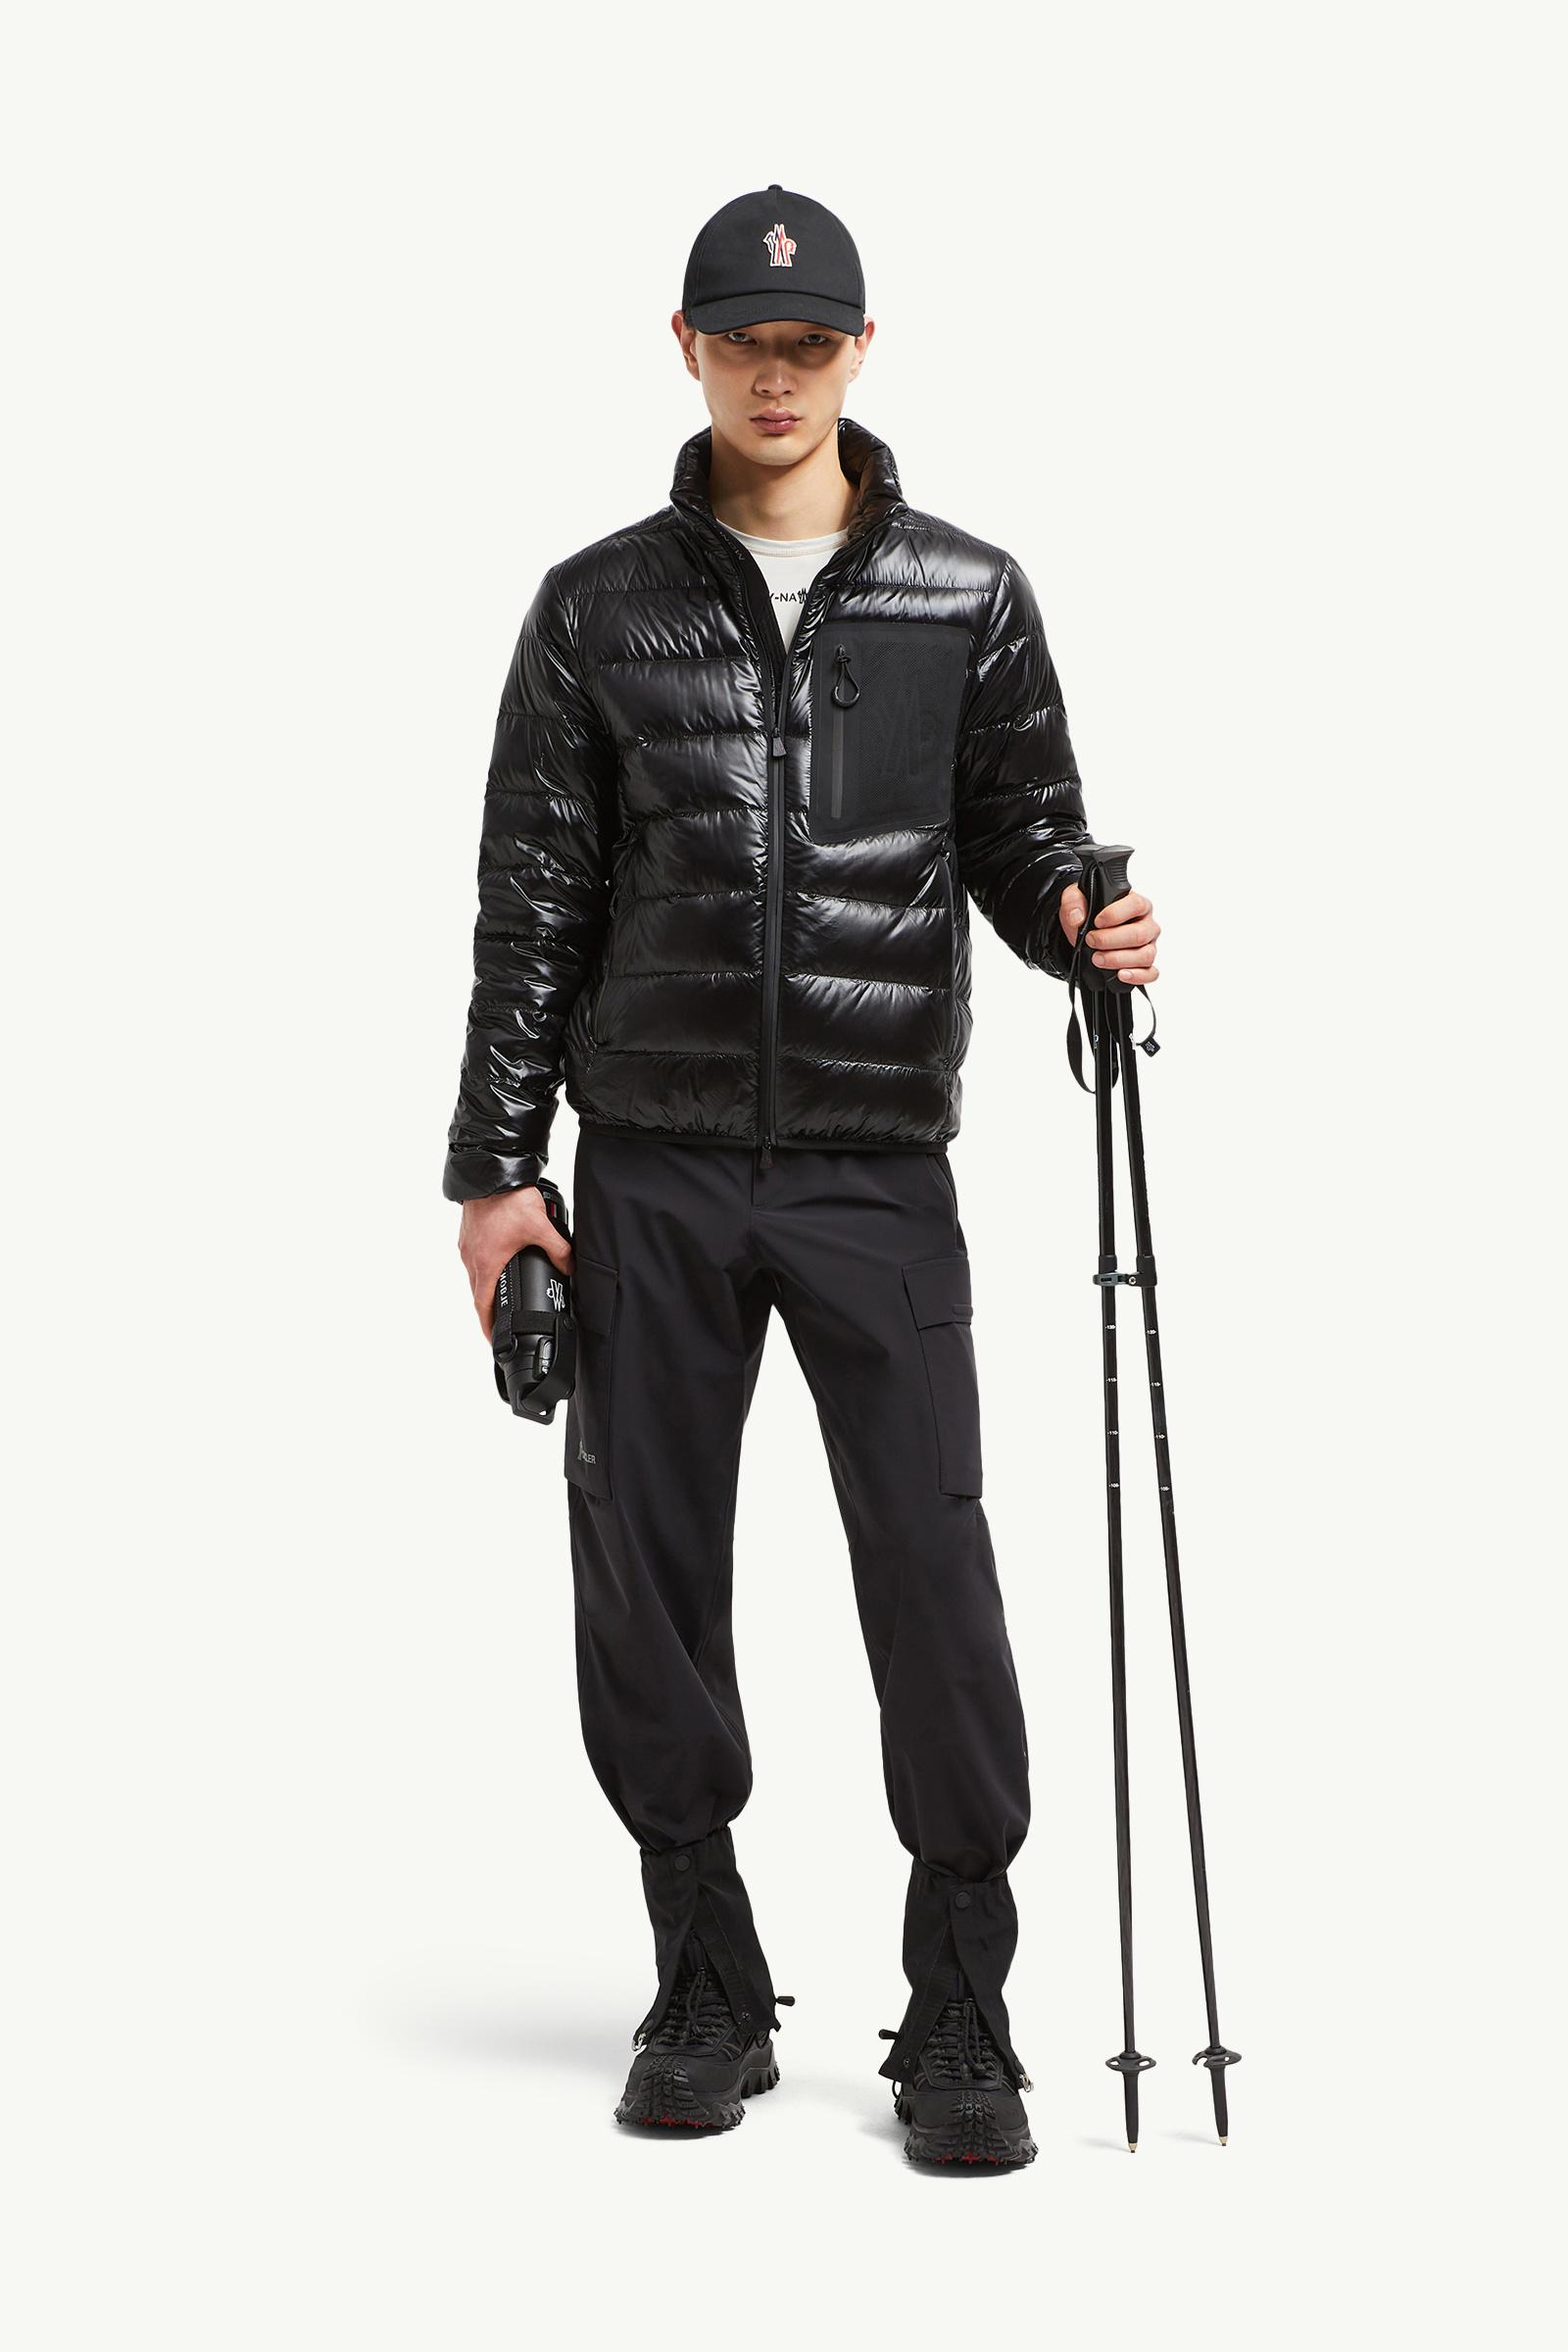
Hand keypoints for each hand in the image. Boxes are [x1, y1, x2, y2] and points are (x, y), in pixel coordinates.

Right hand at [458, 1186, 575, 1342]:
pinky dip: (484, 1269)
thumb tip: (570, 1266)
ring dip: (486, 1289)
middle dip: (490, 1311)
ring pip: (475, 1276)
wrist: (490, 1171)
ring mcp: (467, 1245)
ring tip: (502, 1297)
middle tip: (503, 1323)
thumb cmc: (507, 1199)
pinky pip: (474, 1259)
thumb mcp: (540, 1227)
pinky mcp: (469, 1234)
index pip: (483, 1306)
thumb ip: (559, 1250)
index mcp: (485, 1264)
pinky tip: (499, 1263)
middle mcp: (471, 1258)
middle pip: (478, 1294)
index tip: (495, 1341)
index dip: (489, 1327)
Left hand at [1058, 883, 1160, 984]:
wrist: (1085, 934)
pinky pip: (1150, 973)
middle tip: (1091, 941)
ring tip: (1097, 959)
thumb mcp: (1074, 899)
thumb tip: (1077, 918)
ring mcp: (1147, 946)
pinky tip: (1121, 975)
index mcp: (1136, 904)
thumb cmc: (1088, 914)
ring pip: (1145, 955)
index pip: (1136, 905)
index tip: (1097, 922)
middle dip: (1111, 940)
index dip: (1116, 914)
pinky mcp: (1144, 965)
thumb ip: (1073, 901)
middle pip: (1140, 934)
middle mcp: (1146, 924)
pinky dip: (1137, 976)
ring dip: (1118, 960)